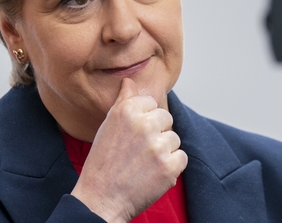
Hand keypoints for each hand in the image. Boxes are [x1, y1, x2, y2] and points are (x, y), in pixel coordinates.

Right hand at [70, 78, 187, 222]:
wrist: (100, 200)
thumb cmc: (102, 163)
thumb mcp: (108, 126)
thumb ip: (123, 101)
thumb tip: (129, 81)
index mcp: (127, 111)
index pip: (152, 103)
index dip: (144, 120)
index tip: (132, 135)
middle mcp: (144, 125)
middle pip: (166, 119)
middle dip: (156, 133)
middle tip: (138, 151)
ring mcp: (158, 146)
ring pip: (174, 139)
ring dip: (164, 151)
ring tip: (143, 164)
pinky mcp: (169, 166)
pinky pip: (182, 157)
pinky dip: (171, 167)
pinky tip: (153, 173)